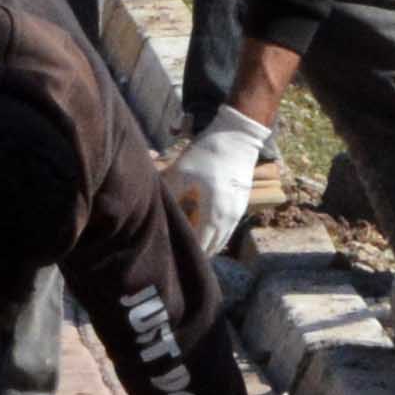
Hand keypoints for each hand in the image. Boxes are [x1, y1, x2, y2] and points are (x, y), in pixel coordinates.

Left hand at [166, 108, 276, 253]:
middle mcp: (229, 218)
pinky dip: (215, 235)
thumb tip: (152, 212)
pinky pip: (227, 230)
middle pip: (211, 247)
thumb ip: (167, 195)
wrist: (238, 137)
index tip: (168, 257)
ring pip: (221, 240)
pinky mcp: (241, 205)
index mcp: (214, 213)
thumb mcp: (181, 172)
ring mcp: (238, 213)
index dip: (183, 252)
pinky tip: (202, 232)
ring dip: (206, 245)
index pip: (198, 245)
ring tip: (188, 249)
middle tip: (175, 257)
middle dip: (195, 252)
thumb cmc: (207, 153)